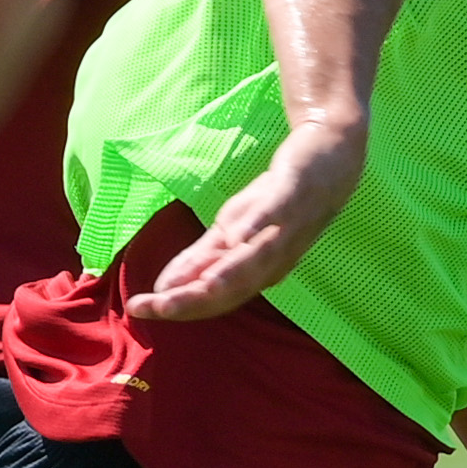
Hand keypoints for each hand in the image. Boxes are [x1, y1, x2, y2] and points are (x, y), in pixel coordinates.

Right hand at [127, 120, 365, 319]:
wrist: (328, 158)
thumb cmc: (280, 202)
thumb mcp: (232, 229)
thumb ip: (202, 259)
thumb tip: (166, 287)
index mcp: (258, 271)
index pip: (215, 298)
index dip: (179, 307)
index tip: (138, 309)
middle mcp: (274, 259)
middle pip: (232, 287)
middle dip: (192, 299)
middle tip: (154, 306)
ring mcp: (287, 227)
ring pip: (257, 259)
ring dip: (227, 274)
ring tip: (199, 287)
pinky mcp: (295, 193)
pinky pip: (276, 213)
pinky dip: (257, 225)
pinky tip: (237, 234)